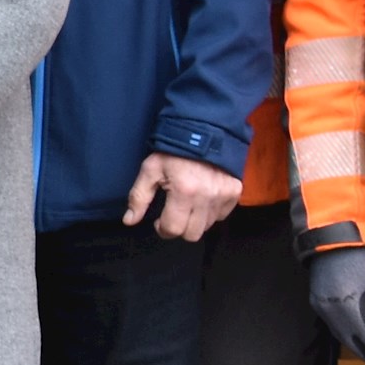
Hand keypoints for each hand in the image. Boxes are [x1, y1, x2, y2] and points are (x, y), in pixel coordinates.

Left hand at [125, 151, 239, 243]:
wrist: (204, 130)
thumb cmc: (174, 150)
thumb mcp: (150, 169)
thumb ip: (139, 197)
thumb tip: (129, 221)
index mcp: (184, 191)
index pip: (173, 229)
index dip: (162, 228)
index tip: (159, 221)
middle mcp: (206, 197)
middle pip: (191, 234)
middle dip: (179, 228)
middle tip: (173, 214)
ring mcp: (223, 195)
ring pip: (207, 226)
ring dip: (194, 221)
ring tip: (187, 205)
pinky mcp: (234, 192)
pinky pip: (221, 215)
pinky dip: (210, 213)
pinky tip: (202, 200)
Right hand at [306, 244, 364, 364]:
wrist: (332, 232)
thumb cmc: (361, 253)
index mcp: (348, 308)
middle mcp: (331, 313)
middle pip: (354, 346)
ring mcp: (321, 307)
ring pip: (343, 338)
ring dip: (361, 349)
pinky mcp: (317, 301)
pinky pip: (336, 327)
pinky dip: (350, 336)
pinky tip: (360, 336)